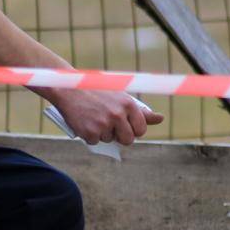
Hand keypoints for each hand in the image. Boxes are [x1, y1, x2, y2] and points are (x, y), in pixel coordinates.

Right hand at [46, 89, 163, 145]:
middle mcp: (118, 115)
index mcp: (128, 104)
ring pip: (109, 140)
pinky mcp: (89, 132)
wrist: (69, 88)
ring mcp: (103, 125)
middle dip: (121, 137)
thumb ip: (140, 111)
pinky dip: (89, 135)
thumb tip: (160, 119)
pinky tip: (85, 122)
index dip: (134, 130)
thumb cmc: (97, 91)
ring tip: (94, 117)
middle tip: (110, 126)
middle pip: (128, 140)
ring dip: (102, 133)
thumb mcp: (120, 97)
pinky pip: (94, 142)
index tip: (126, 126)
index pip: (141, 130)